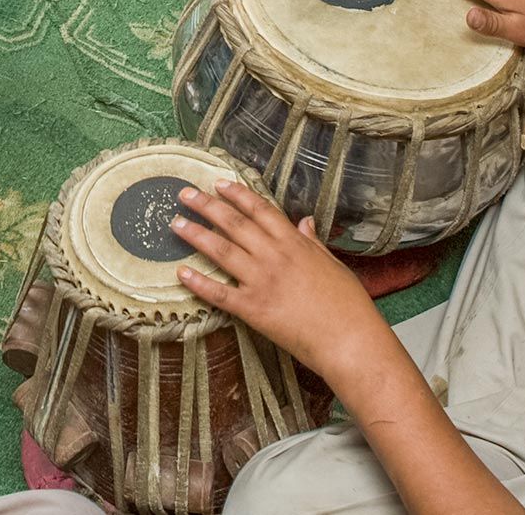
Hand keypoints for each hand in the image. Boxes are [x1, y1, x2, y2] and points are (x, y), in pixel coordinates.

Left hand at [169, 177, 387, 378]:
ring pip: (222, 251)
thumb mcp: (333, 264)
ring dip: (196, 235)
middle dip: (207, 206)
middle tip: (184, 194)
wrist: (349, 340)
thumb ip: (314, 242)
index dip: (237, 194)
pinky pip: (219, 293)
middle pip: (234, 223)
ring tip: (175, 223)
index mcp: (295, 243)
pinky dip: (199, 283)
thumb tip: (306, 221)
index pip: (260, 209)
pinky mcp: (253, 309)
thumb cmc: (348, 305)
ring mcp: (262, 281)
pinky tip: (181, 273)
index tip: (218, 183)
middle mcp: (274, 256)